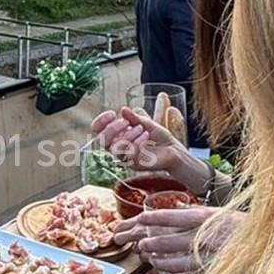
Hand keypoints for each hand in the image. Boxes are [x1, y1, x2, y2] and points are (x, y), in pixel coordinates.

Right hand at [90, 107, 208, 187]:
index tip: (112, 113)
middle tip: (125, 121)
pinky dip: (136, 143)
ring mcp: (126, 158)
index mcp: (118, 138)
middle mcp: (119, 149)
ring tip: (142, 128)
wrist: (175, 151)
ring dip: (127, 135)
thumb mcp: (148, 124)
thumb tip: (123, 109)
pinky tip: (146, 136)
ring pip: (114, 149)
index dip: (100, 122)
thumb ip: (135, 118)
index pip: (98, 133)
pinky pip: (129, 155)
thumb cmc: (160, 139)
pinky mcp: (136, 164)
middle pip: (101, 142)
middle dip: (111, 129)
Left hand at [123, 207, 243, 273]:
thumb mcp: (222, 214)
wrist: (268, 244)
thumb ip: (199, 213)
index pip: (171, 216)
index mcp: (206, 218)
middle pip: (167, 242)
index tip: (140, 218)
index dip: (153, 218)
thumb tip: (181, 207)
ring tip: (151, 259)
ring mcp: (208, 258)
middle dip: (150, 244)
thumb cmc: (245, 229)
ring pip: (173, 264)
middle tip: (142, 244)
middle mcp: (205, 237)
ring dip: (158, 262)